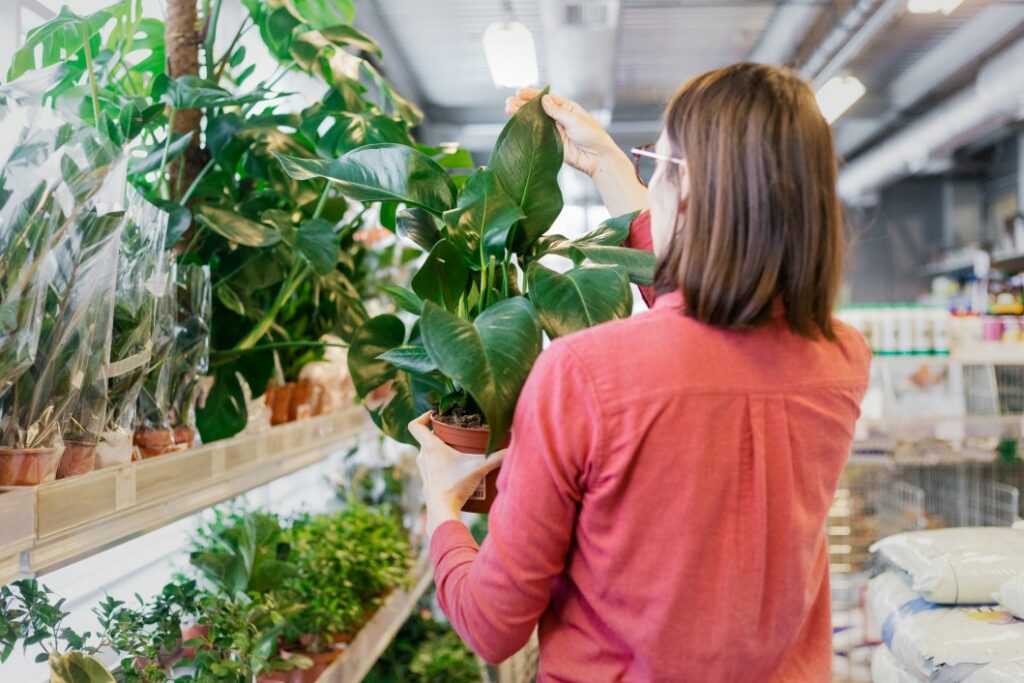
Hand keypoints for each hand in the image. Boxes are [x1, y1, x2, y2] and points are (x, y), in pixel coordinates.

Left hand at [409, 413, 506, 534]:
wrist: (442, 511)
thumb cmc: (455, 486)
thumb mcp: (478, 468)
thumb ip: (496, 457)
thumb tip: (513, 447)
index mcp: (430, 446)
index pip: (415, 425)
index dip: (422, 416)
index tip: (436, 416)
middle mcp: (423, 456)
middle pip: (426, 438)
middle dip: (440, 434)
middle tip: (456, 433)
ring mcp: (423, 469)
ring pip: (429, 452)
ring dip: (441, 449)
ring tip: (458, 451)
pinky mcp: (427, 481)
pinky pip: (432, 466)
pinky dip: (441, 464)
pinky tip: (455, 469)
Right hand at [505, 88, 647, 216]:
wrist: (597, 159)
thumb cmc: (592, 136)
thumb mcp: (575, 120)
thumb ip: (558, 112)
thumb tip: (543, 100)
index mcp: (567, 108)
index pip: (547, 99)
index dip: (533, 95)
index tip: (519, 92)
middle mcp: (559, 118)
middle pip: (538, 110)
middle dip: (523, 106)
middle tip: (508, 103)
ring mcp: (554, 131)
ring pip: (535, 122)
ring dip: (522, 118)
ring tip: (508, 112)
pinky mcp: (551, 144)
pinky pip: (537, 137)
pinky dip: (527, 132)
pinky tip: (517, 127)